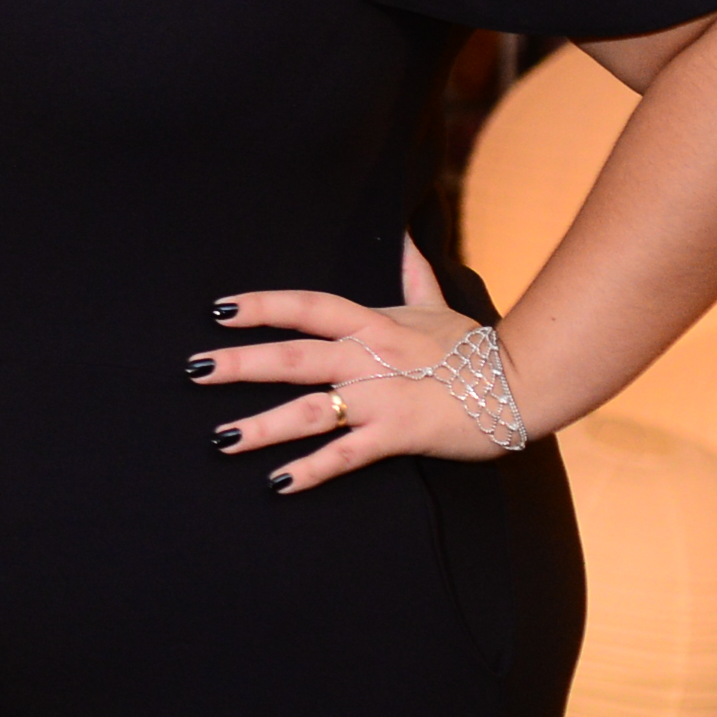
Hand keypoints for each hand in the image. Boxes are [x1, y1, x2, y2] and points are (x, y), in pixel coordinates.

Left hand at [190, 236, 525, 493]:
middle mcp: (370, 356)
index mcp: (373, 323)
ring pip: (311, 409)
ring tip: (219, 438)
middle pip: (294, 356)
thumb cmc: (476, 344)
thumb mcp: (438, 303)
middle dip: (240, 363)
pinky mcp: (398, 434)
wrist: (523, 382)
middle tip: (192, 370)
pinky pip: (346, 454)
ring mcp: (382, 397)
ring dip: (262, 425)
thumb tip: (404, 233)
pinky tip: (276, 483)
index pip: (308, 306)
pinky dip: (310, 470)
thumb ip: (413, 272)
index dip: (263, 305)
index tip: (219, 310)